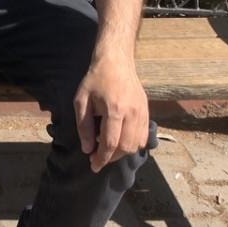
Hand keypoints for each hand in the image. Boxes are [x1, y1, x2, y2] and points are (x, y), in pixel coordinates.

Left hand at [74, 53, 149, 172]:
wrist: (116, 61)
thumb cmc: (95, 80)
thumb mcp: (81, 100)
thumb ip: (84, 126)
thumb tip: (87, 149)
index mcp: (115, 110)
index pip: (110, 143)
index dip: (101, 158)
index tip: (93, 165)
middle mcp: (132, 113)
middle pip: (126, 147)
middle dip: (111, 158)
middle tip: (98, 157)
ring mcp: (142, 112)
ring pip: (137, 144)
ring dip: (122, 152)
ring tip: (108, 149)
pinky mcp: (147, 111)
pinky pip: (144, 136)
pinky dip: (133, 144)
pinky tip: (121, 141)